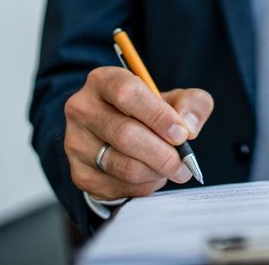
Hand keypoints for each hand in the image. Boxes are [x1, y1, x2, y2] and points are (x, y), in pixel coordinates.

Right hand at [63, 66, 213, 199]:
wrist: (123, 133)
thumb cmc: (150, 113)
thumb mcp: (177, 98)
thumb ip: (192, 104)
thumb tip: (189, 127)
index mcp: (104, 80)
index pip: (128, 94)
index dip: (158, 116)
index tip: (182, 134)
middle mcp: (82, 109)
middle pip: (125, 134)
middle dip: (163, 153)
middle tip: (185, 163)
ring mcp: (76, 142)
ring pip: (123, 165)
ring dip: (156, 172)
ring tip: (172, 168)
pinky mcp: (79, 173)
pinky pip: (118, 187)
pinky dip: (143, 186)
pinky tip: (152, 176)